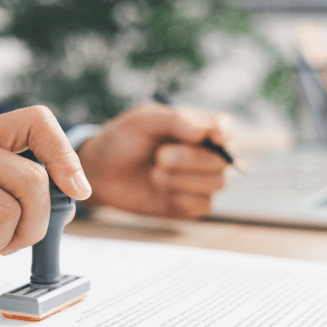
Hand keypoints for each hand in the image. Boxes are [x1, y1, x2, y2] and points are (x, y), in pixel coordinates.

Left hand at [77, 104, 232, 218]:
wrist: (102, 171)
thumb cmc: (124, 139)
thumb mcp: (144, 120)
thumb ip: (176, 121)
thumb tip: (205, 131)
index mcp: (197, 127)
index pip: (224, 126)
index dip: (224, 132)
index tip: (215, 137)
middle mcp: (204, 154)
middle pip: (221, 159)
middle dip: (191, 159)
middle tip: (160, 157)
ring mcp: (200, 181)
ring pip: (217, 183)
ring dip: (184, 179)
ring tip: (155, 174)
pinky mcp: (190, 204)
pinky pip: (203, 205)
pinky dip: (182, 198)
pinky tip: (161, 191)